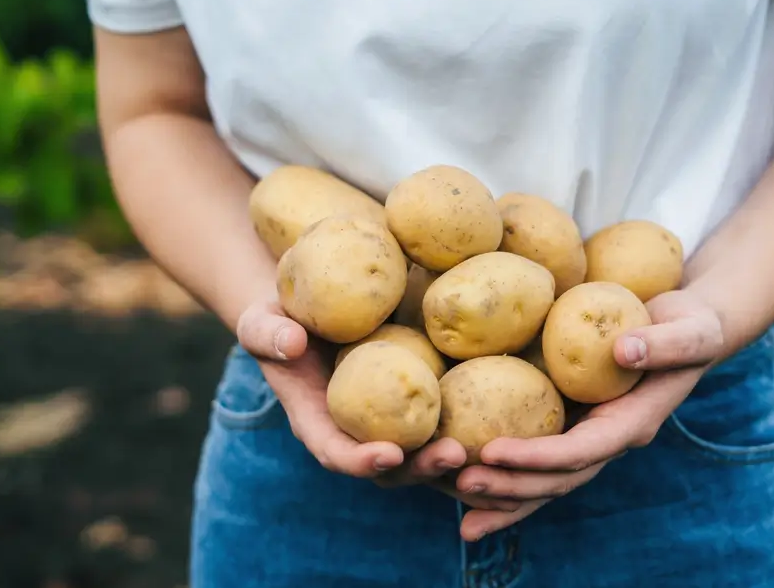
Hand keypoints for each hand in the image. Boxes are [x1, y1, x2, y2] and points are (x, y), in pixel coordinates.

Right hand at [237, 300, 519, 510]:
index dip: (361, 461)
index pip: (337, 453)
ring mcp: (391, 418)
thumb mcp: (261, 319)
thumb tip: (291, 343)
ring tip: (490, 448)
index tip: (387, 455)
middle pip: (392, 465)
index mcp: (318, 420)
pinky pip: (447, 418)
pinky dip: (475, 426)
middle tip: (454, 456)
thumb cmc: (280, 314)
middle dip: (422, 467)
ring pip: (426, 450)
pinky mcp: (419, 399)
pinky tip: (512, 416)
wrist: (309, 306)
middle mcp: (358, 429)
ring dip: (458, 458)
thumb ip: (266, 333)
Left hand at [452, 289, 724, 540]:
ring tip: (452, 493)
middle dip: (510, 485)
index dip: (539, 457)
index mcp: (633, 424)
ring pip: (543, 478)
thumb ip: (664, 343)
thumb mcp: (691, 330)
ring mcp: (588, 433)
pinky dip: (504, 471)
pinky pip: (536, 454)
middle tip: (460, 481)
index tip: (494, 451)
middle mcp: (608, 439)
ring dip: (501, 491)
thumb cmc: (691, 325)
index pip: (582, 451)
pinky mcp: (571, 420)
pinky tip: (464, 477)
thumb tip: (624, 350)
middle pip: (556, 478)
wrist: (688, 329)